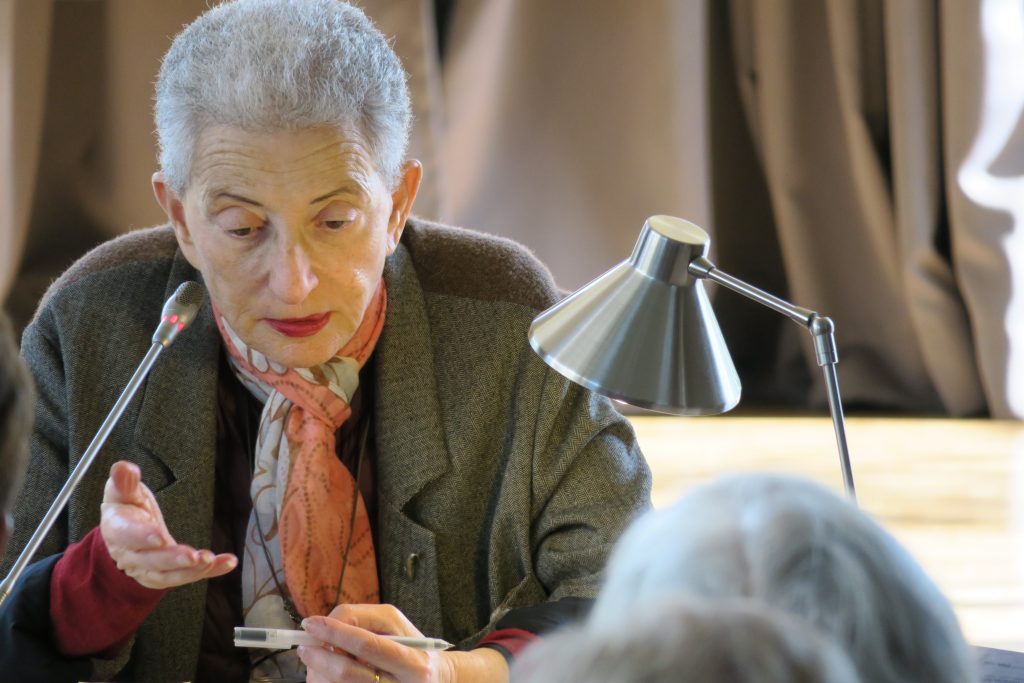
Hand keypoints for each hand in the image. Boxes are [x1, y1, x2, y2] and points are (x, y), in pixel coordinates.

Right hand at [100, 460, 236, 588]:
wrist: (124, 534)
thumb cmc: (127, 508)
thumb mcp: (124, 492)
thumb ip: (125, 482)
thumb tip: (124, 467)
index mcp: (117, 529)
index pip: (126, 534)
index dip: (141, 536)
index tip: (159, 537)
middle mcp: (130, 554)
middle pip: (150, 561)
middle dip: (172, 559)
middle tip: (193, 556)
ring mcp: (147, 569)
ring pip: (167, 575)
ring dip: (190, 571)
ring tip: (210, 560)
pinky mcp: (165, 576)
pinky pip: (188, 576)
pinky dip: (210, 571)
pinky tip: (228, 563)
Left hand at [298, 604, 507, 682]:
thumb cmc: (412, 648)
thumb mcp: (396, 625)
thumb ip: (363, 620)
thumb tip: (328, 625)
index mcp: (412, 662)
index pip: (367, 644)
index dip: (335, 633)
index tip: (310, 623)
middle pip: (348, 672)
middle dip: (319, 656)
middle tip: (303, 645)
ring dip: (318, 673)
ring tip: (315, 659)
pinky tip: (324, 674)